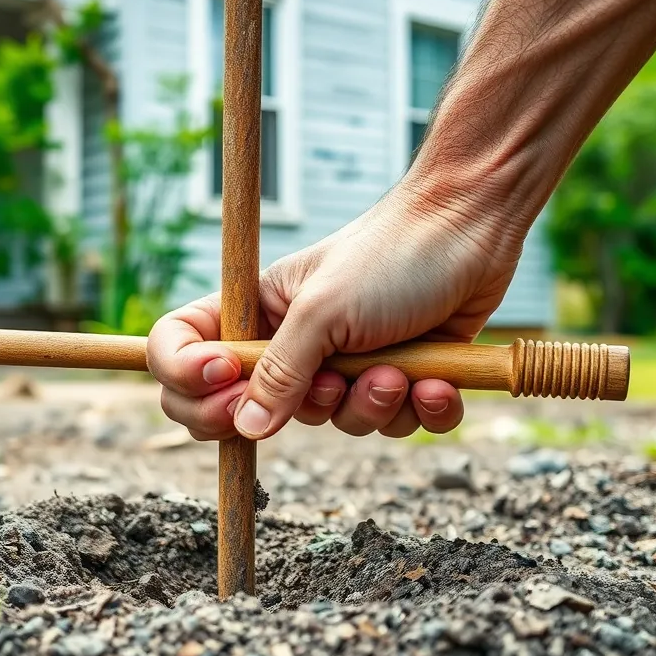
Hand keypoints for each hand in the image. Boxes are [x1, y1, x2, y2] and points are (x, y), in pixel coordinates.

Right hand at [146, 182, 525, 440]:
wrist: (473, 228)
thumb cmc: (392, 253)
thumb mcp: (324, 311)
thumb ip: (280, 372)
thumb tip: (245, 428)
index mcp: (257, 311)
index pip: (182, 350)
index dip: (186, 378)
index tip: (224, 381)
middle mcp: (293, 341)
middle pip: (255, 408)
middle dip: (301, 407)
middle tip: (330, 385)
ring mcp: (346, 361)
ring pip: (336, 421)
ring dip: (370, 404)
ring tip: (395, 370)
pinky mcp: (398, 375)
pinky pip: (394, 422)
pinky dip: (419, 409)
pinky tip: (437, 381)